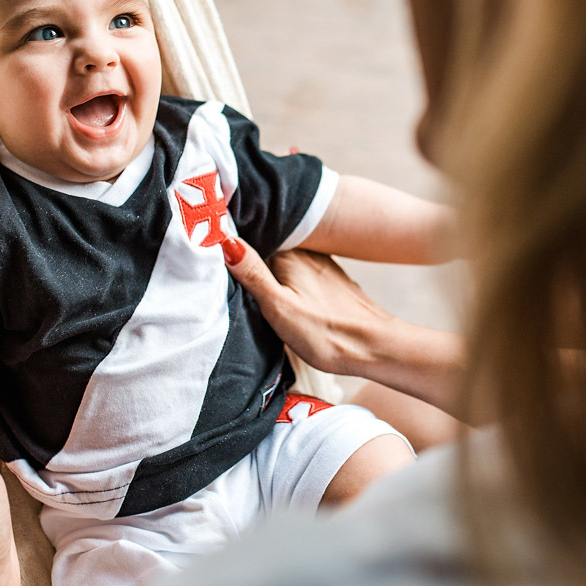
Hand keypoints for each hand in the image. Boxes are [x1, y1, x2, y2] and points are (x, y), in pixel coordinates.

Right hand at [221, 237, 466, 416]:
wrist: (375, 346)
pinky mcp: (331, 282)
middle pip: (267, 250)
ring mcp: (321, 266)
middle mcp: (307, 253)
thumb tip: (223, 239)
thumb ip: (252, 274)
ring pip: (284, 263)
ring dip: (270, 271)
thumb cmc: (327, 333)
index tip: (210, 258)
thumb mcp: (279, 307)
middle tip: (227, 279)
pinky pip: (300, 274)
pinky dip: (288, 281)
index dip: (231, 250)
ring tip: (254, 289)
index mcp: (290, 253)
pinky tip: (285, 296)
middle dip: (250, 260)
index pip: (250, 241)